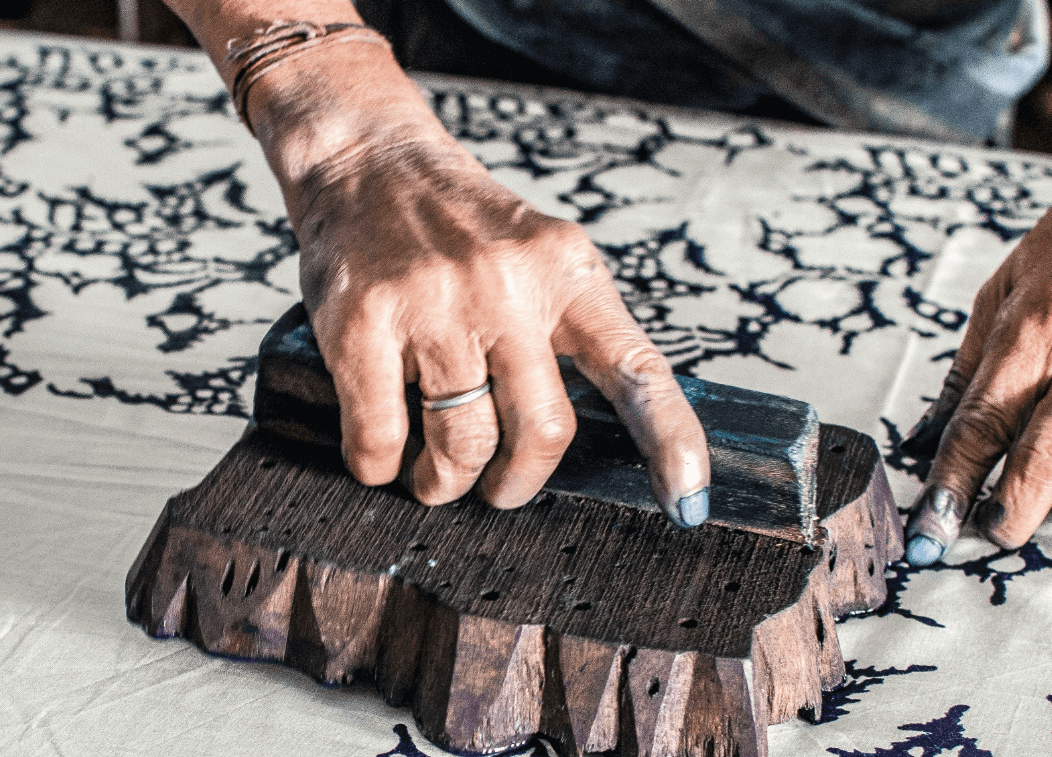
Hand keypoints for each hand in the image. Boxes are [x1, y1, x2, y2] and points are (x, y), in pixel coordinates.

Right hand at [290, 129, 711, 521]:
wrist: (366, 161)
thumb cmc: (457, 224)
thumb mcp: (539, 256)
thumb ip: (571, 329)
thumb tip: (600, 436)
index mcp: (567, 271)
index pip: (637, 368)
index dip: (670, 443)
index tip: (688, 504)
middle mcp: (508, 285)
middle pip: (544, 430)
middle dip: (517, 483)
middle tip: (498, 487)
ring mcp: (433, 304)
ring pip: (462, 444)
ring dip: (446, 483)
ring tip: (436, 478)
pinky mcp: (363, 323)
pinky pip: (380, 437)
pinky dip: (379, 466)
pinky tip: (382, 455)